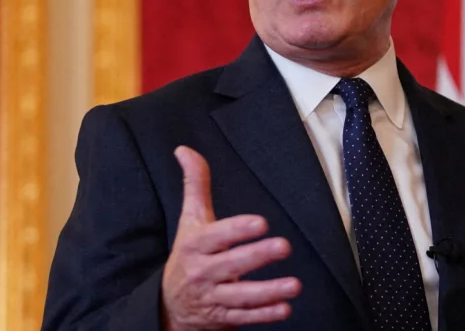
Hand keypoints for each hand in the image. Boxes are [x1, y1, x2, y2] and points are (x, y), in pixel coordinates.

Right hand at [161, 146, 300, 329]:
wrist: (170, 305)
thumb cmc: (188, 254)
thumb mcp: (190, 220)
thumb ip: (195, 185)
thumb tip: (185, 149)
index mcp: (195, 245)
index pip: (215, 236)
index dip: (236, 230)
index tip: (260, 223)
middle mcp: (202, 272)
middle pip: (231, 264)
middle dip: (257, 256)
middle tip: (284, 246)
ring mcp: (213, 297)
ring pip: (241, 296)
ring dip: (268, 291)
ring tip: (294, 285)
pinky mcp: (223, 318)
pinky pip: (244, 317)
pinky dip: (264, 315)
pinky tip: (284, 309)